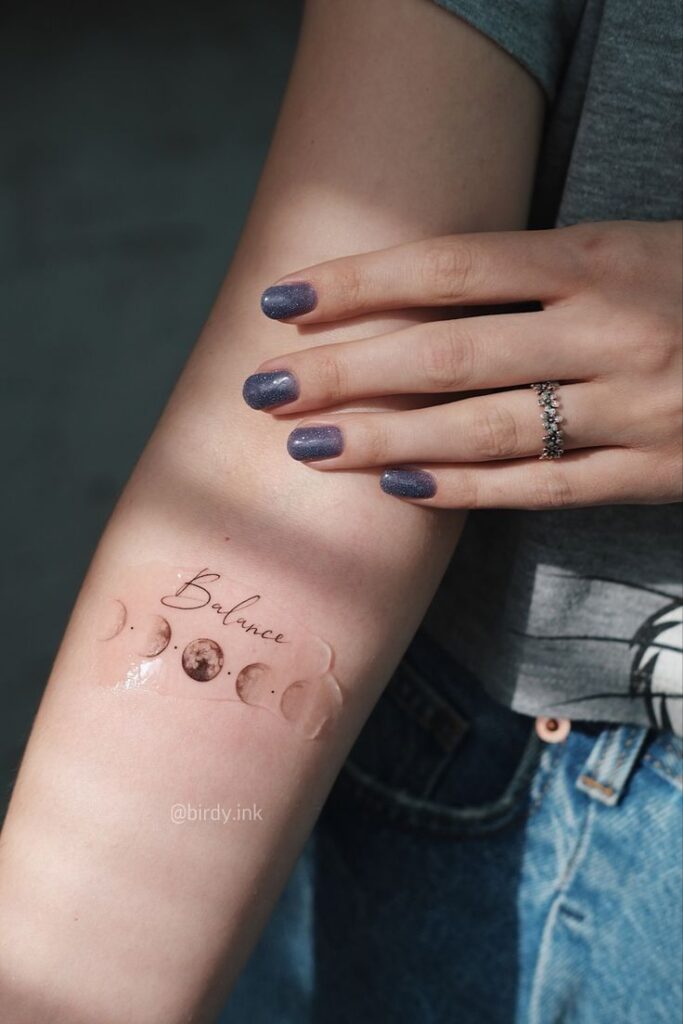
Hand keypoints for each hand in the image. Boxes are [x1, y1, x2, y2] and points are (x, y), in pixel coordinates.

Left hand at [243, 221, 682, 508]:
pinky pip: (540, 489)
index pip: (451, 266)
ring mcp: (632, 409)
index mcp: (600, 257)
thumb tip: (410, 298)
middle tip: (264, 387)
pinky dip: (463, 490)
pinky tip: (396, 487)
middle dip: (344, 371)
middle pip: (447, 353)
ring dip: (383, 438)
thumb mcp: (623, 250)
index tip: (284, 301)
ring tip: (307, 445)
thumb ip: (532, 273)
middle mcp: (610, 330)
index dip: (360, 283)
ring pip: (483, 430)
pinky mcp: (650, 474)